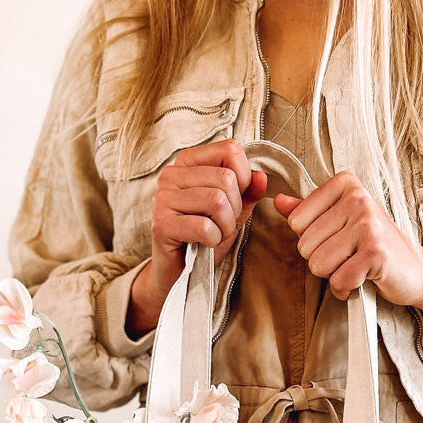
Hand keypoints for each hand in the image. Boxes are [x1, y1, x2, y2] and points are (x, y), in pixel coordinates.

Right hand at [128, 140, 267, 335]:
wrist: (179, 273)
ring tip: (213, 234)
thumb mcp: (232, 212)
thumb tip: (261, 177)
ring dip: (225, 226)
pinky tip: (203, 244)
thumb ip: (247, 192)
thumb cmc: (204, 238)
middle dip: (235, 208)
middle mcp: (171, 174)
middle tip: (221, 224)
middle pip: (226, 178)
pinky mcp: (161, 224)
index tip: (234, 201)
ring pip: (217, 201)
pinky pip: (205, 226)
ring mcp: (163, 198)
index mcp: (188, 162)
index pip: (230, 150)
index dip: (244, 179)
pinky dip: (213, 240)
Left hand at [274, 171, 422, 321]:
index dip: (313, 240)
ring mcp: (368, 224)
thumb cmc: (374, 245)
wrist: (413, 269)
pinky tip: (362, 279)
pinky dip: (346, 289)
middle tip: (349, 256)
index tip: (338, 239)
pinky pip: (338, 281)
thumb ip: (308, 211)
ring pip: (318, 264)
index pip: (296, 221)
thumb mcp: (340, 222)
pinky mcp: (376, 252)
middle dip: (323, 261)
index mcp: (345, 185)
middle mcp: (358, 198)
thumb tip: (278, 201)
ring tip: (355, 266)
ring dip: (334, 275)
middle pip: (305, 245)